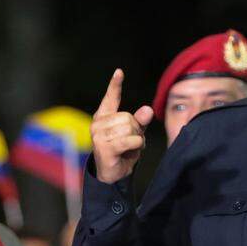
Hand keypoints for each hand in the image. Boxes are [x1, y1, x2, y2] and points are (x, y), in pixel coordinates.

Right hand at [91, 69, 153, 183]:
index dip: (115, 85)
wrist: (112, 174)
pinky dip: (136, 144)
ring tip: (130, 147)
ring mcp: (98, 135)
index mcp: (104, 116)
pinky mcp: (104, 147)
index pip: (110, 98)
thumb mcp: (134, 133)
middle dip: (137, 129)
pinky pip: (129, 140)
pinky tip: (130, 151)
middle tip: (132, 141)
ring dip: (137, 139)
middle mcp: (98, 123)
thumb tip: (148, 109)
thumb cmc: (122, 151)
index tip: (119, 72)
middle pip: (128, 117)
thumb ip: (140, 121)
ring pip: (129, 128)